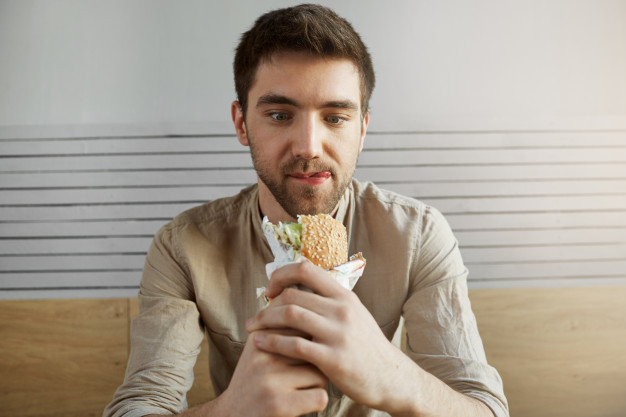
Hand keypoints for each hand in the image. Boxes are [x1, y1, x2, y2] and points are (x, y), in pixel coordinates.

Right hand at [218, 328, 328, 416]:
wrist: (231, 415)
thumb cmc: (254, 380)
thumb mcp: (259, 350)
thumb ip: (281, 330)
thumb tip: (315, 309)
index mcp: (260, 337)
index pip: (302, 326)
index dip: (311, 342)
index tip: (303, 356)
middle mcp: (263, 355)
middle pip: (314, 349)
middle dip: (317, 361)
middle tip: (305, 373)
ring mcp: (270, 379)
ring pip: (320, 374)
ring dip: (317, 384)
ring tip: (300, 389)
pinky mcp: (278, 404)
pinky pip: (320, 397)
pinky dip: (317, 402)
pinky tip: (303, 403)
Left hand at [246, 261, 409, 411]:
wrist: (390, 378)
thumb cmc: (366, 347)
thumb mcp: (354, 314)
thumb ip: (330, 302)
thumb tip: (301, 288)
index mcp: (344, 296)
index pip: (306, 269)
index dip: (282, 275)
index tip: (270, 289)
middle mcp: (342, 310)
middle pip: (292, 295)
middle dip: (267, 305)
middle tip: (255, 317)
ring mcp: (338, 333)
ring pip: (290, 315)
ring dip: (265, 321)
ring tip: (253, 329)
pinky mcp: (333, 358)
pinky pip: (295, 345)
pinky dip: (273, 343)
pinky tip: (261, 344)